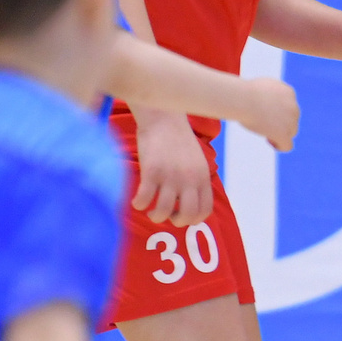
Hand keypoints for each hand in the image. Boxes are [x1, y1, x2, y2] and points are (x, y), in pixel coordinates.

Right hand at [132, 109, 213, 225]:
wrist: (164, 119)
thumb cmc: (178, 140)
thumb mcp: (197, 161)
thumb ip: (196, 180)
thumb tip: (189, 201)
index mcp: (202, 178)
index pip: (205, 210)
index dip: (193, 219)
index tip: (181, 215)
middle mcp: (189, 179)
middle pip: (188, 215)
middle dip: (176, 222)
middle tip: (166, 215)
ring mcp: (170, 176)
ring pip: (164, 211)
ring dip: (156, 216)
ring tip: (150, 210)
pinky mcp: (151, 171)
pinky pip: (144, 199)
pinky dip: (139, 204)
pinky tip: (137, 200)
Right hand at [232, 77, 299, 150]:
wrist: (244, 99)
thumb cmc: (244, 92)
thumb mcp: (259, 89)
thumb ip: (266, 96)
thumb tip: (265, 106)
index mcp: (288, 93)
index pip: (289, 106)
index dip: (278, 112)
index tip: (264, 112)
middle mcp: (293, 106)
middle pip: (292, 120)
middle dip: (279, 123)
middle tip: (262, 123)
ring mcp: (291, 121)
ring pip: (291, 132)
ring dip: (279, 133)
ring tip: (263, 130)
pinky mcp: (284, 134)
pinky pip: (287, 145)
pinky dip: (280, 145)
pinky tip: (269, 141)